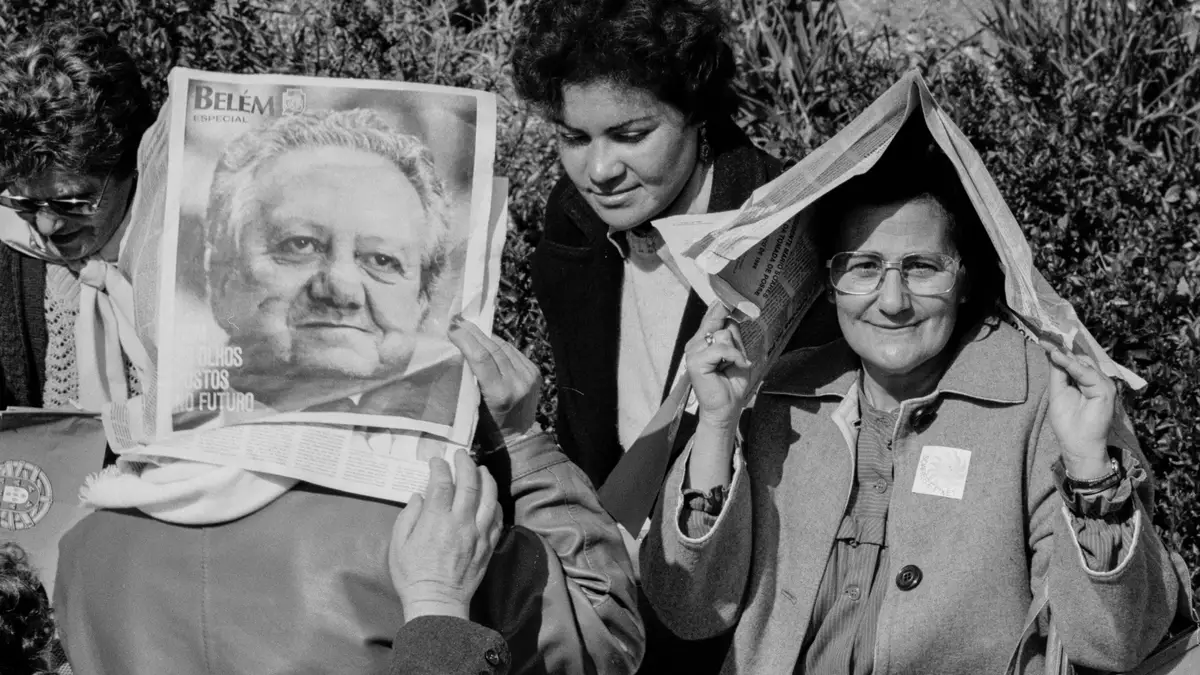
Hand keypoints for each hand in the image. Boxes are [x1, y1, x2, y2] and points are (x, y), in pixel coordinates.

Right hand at [389, 449, 502, 620]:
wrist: (437, 602)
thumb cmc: (413, 575)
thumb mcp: (398, 545)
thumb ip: (408, 516)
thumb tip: (419, 496)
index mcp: (436, 520)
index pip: (442, 483)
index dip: (440, 467)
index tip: (436, 461)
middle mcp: (461, 522)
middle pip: (469, 484)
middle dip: (466, 464)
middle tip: (461, 455)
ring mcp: (478, 533)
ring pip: (489, 498)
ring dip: (486, 479)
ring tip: (481, 469)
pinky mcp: (488, 545)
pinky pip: (498, 518)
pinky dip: (496, 503)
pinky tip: (492, 497)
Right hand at [448, 316, 539, 438]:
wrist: (518, 438)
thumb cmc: (488, 428)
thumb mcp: (473, 408)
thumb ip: (469, 382)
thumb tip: (458, 352)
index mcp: (501, 394)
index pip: (482, 358)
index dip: (466, 340)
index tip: (451, 329)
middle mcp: (518, 382)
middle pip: (493, 348)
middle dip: (473, 332)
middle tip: (456, 321)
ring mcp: (529, 376)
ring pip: (503, 346)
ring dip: (485, 336)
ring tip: (468, 327)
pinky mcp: (534, 372)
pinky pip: (513, 351)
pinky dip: (498, 344)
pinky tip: (486, 340)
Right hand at [684, 302, 752, 430]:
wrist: (726, 407)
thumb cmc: (732, 383)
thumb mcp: (737, 353)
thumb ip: (732, 336)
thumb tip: (730, 318)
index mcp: (703, 339)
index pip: (711, 315)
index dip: (720, 304)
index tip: (728, 290)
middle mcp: (696, 342)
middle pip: (719, 322)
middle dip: (733, 334)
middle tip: (738, 346)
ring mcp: (693, 351)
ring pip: (722, 335)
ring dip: (735, 351)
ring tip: (734, 365)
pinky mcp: (694, 361)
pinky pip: (721, 348)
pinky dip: (734, 357)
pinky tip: (737, 366)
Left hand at [1045, 343, 1115, 478]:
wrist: (1078, 444)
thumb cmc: (1068, 422)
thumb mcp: (1058, 392)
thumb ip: (1058, 372)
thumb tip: (1052, 350)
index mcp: (1085, 379)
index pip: (1074, 359)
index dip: (1060, 347)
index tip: (1043, 335)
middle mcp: (1096, 379)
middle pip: (1079, 357)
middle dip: (1062, 344)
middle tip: (1044, 331)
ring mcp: (1103, 384)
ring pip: (1082, 363)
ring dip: (1064, 352)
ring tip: (1047, 342)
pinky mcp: (1106, 390)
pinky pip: (1087, 374)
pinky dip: (1072, 365)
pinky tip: (1058, 356)